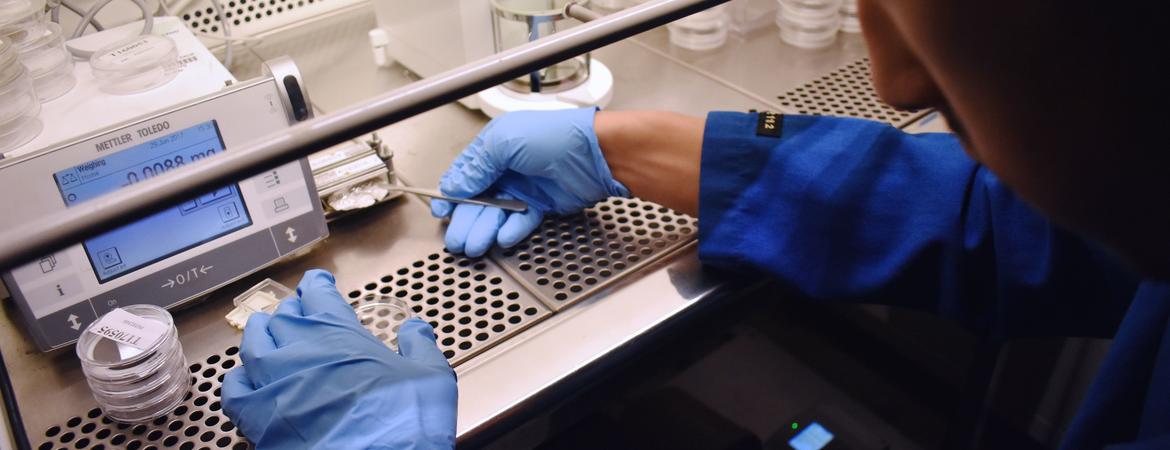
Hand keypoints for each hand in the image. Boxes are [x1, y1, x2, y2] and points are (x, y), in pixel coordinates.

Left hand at [221, 270, 456, 448]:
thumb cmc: (401, 421)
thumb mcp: (430, 377)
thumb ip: (420, 347)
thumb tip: (416, 329)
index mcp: (339, 333)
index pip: (318, 294)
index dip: (317, 285)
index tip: (318, 282)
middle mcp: (300, 350)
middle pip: (283, 317)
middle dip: (291, 310)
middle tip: (296, 310)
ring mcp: (273, 381)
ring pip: (252, 343)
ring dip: (259, 332)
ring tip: (264, 329)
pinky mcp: (256, 416)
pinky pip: (234, 388)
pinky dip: (238, 378)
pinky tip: (244, 377)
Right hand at [432, 107, 628, 256]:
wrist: (596, 153)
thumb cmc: (556, 135)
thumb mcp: (504, 142)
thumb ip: (477, 166)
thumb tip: (455, 185)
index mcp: (495, 146)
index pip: (465, 173)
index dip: (451, 193)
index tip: (442, 211)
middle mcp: (508, 167)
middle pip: (479, 198)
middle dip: (466, 220)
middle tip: (456, 240)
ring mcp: (525, 186)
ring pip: (498, 213)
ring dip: (485, 229)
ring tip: (475, 245)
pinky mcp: (543, 204)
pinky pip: (521, 220)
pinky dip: (512, 229)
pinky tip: (502, 238)